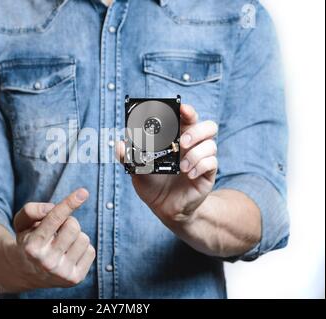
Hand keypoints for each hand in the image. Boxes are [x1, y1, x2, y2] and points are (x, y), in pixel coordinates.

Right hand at [7, 188, 95, 289]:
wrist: (28, 272)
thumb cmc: (29, 240)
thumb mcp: (22, 224)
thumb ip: (31, 210)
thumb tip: (52, 207)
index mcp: (32, 246)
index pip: (54, 218)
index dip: (69, 203)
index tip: (83, 192)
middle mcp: (46, 262)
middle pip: (73, 225)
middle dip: (68, 222)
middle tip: (58, 230)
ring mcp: (61, 273)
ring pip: (84, 238)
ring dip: (75, 236)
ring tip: (62, 244)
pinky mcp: (75, 279)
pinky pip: (91, 251)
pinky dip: (82, 248)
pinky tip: (69, 254)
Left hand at [117, 104, 217, 224]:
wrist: (165, 208)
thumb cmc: (152, 185)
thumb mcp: (136, 170)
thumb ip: (128, 156)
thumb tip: (119, 144)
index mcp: (176, 139)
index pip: (187, 118)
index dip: (187, 110)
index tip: (181, 108)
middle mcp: (192, 146)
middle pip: (208, 126)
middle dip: (196, 130)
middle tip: (182, 142)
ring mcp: (201, 159)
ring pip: (211, 144)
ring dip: (196, 153)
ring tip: (182, 166)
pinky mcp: (207, 173)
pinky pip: (212, 163)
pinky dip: (200, 166)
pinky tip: (188, 174)